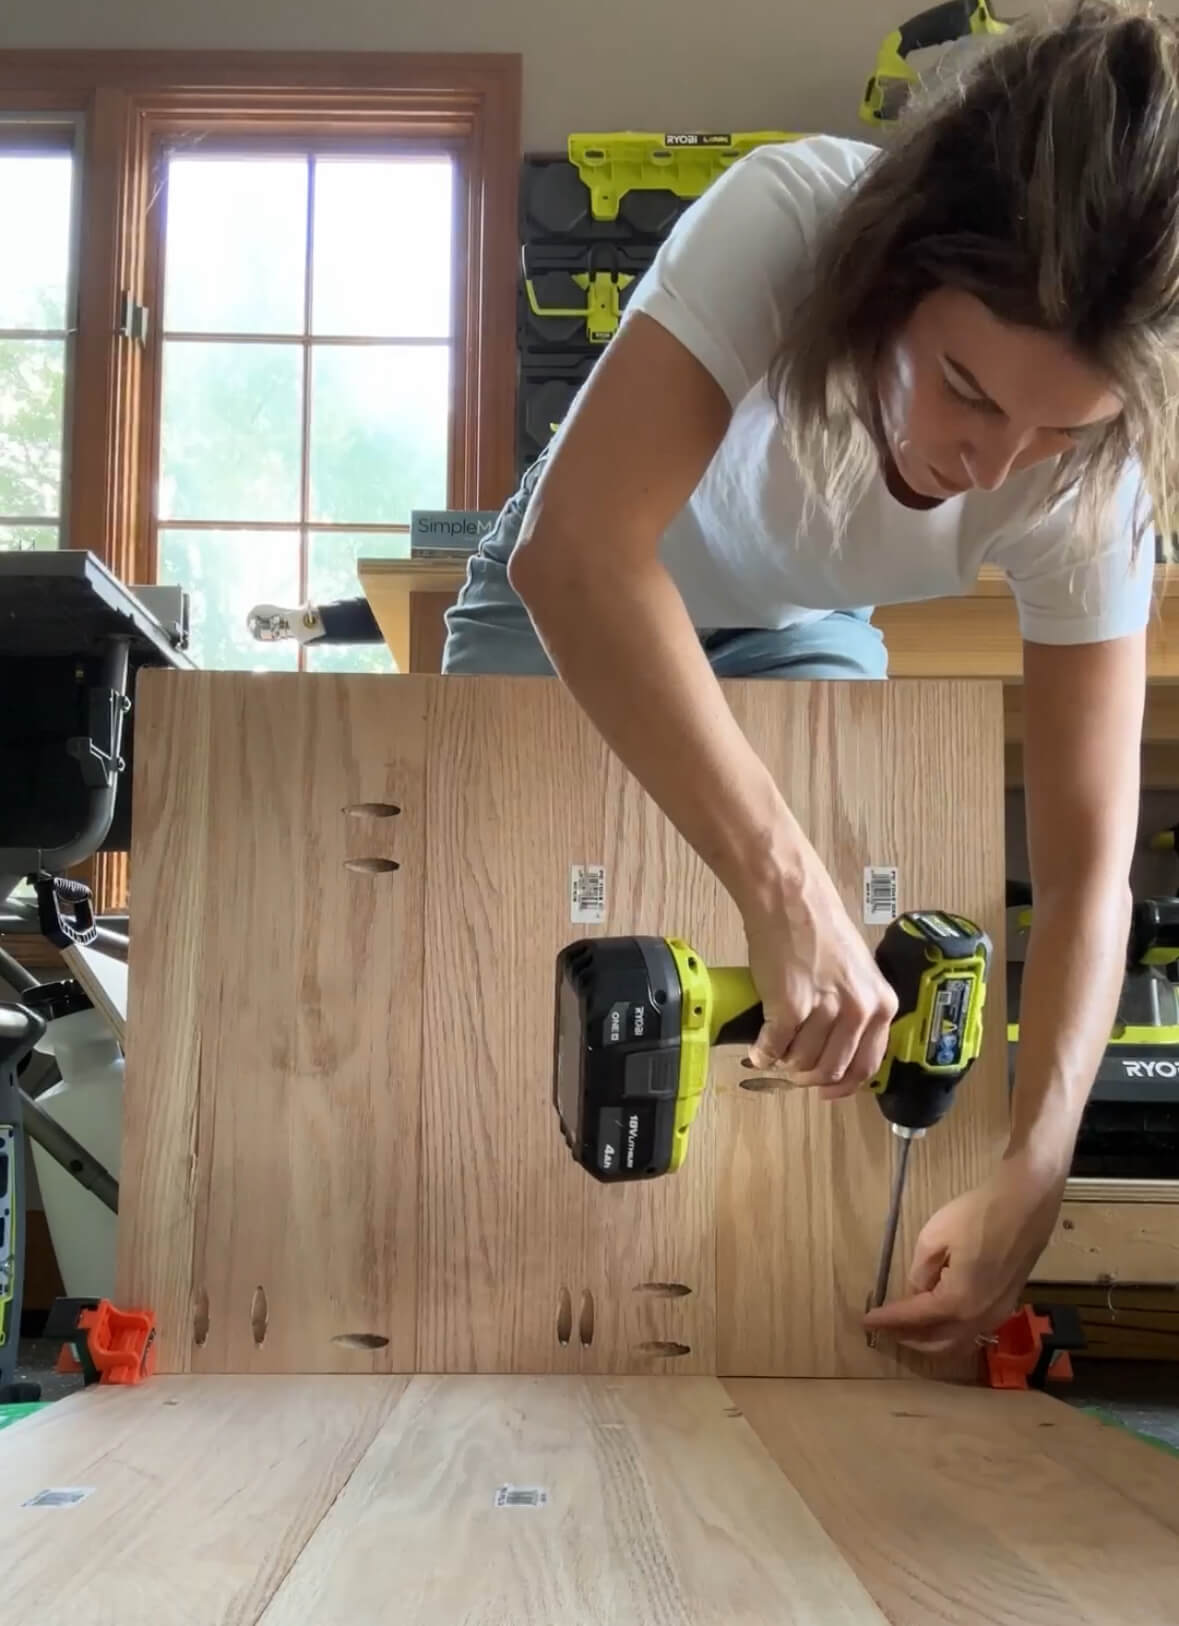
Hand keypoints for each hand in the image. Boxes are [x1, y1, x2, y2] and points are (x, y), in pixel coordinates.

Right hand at [742, 858, 897, 1096]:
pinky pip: (775, 1047)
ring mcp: (825, 1011)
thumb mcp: (858, 972)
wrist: (792, 900)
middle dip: (809, 1077)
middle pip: (833, 1070)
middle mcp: (859, 1012)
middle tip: (793, 1071)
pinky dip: (763, 1053)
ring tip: (774, 1052)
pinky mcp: (790, 1007)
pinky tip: (758, 1048)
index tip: (828, 1090)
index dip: (844, 1085)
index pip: (868, 1065)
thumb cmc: (821, 928)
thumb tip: (837, 1045)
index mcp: (881, 1005)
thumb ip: (856, 1008)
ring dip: (785, 1063)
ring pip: (803, 1062)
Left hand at [862, 1153, 1067, 1352]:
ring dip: (931, 1342)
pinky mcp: (1006, 1306)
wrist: (1025, 1204)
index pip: (915, 1318)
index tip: (867, 1321)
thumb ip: (921, 1271)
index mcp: (958, 1300)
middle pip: (938, 1343)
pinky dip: (951, 1333)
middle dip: (908, 1339)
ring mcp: (997, 1315)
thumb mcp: (935, 1236)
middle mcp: (978, 1317)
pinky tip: (938, 1319)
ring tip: (907, 1330)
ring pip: (958, 1343)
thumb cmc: (977, 1214)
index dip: (888, 1320)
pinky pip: (973, 1332)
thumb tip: (916, 1292)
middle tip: (885, 1329)